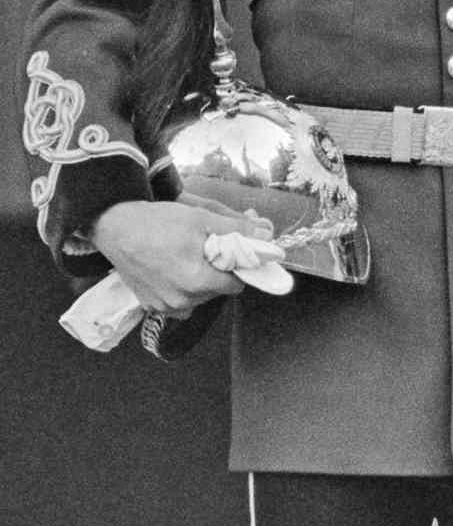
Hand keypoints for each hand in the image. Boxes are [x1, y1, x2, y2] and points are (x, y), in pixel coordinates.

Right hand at [89, 199, 274, 314]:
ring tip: (182, 257)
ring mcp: (165, 307)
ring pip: (198, 297)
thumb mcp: (201, 218)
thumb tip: (266, 234)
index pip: (235, 284)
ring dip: (198, 281)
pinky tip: (169, 269)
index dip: (235, 267)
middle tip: (201, 249)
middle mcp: (183, 301)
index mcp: (198, 281)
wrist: (113, 226)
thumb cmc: (157, 221)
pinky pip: (178, 302)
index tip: (227, 253)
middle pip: (217, 291)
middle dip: (215, 272)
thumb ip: (236, 230)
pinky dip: (179, 288)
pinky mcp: (151, 306)